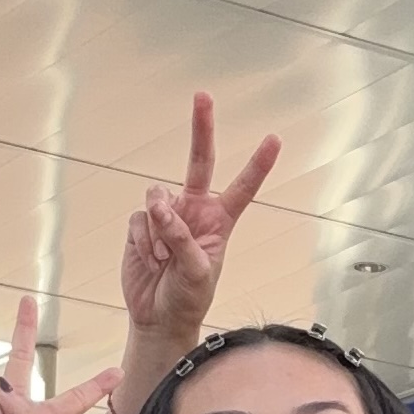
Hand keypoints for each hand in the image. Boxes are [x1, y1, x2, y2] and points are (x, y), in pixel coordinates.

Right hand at [119, 92, 280, 342]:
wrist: (158, 317)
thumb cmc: (187, 298)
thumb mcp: (196, 272)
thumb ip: (181, 236)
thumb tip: (159, 206)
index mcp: (220, 221)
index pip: (242, 187)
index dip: (258, 164)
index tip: (274, 139)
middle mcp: (195, 210)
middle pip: (199, 161)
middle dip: (201, 127)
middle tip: (203, 96)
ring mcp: (167, 215)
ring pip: (157, 197)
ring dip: (158, 227)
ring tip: (162, 257)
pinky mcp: (143, 224)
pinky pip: (140, 219)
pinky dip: (142, 240)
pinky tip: (148, 258)